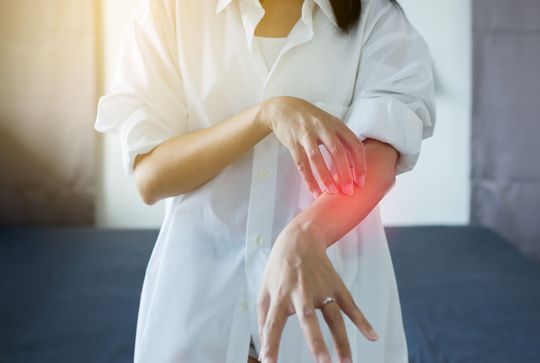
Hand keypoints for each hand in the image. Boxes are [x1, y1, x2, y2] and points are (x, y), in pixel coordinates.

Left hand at [257, 223, 377, 362]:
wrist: (300, 239)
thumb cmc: (280, 267)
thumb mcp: (264, 288)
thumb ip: (263, 317)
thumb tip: (263, 343)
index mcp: (280, 294)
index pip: (274, 324)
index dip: (271, 344)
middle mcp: (301, 292)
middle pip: (308, 318)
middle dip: (316, 342)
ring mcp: (322, 289)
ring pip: (334, 317)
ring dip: (341, 340)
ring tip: (346, 362)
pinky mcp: (336, 285)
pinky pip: (350, 305)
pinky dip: (362, 321)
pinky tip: (372, 336)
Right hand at [258, 96, 365, 196]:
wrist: (283, 108)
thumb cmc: (310, 119)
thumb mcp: (329, 124)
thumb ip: (341, 140)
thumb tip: (354, 165)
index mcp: (336, 124)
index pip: (354, 145)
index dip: (360, 165)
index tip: (360, 182)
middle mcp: (323, 127)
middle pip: (337, 152)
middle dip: (344, 174)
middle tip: (348, 191)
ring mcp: (306, 134)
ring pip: (317, 159)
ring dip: (326, 178)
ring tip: (332, 193)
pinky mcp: (293, 142)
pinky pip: (301, 164)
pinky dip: (309, 180)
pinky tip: (315, 191)